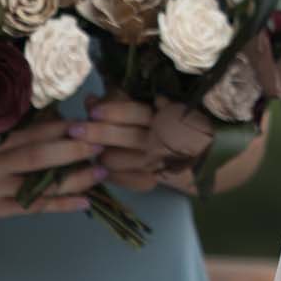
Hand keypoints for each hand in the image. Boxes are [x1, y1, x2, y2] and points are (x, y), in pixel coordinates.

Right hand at [0, 118, 99, 215]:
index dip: (60, 129)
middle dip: (72, 151)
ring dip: (74, 179)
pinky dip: (61, 205)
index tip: (87, 125)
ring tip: (100, 172)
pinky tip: (85, 201)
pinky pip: (33, 208)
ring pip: (38, 185)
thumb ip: (23, 127)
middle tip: (100, 145)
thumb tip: (63, 119)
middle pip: (36, 158)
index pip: (30, 133)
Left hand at [69, 95, 213, 193]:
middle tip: (74, 129)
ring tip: (89, 145)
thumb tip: (91, 99)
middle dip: (95, 132)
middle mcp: (161, 141)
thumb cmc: (178, 123)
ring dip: (99, 151)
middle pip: (122, 137)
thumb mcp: (159, 105)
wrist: (206, 156)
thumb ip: (124, 99)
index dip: (113, 111)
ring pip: (114, 159)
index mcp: (166, 117)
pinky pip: (118, 178)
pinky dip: (106, 171)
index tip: (92, 109)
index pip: (136, 113)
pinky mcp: (150, 181)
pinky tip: (100, 163)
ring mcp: (154, 163)